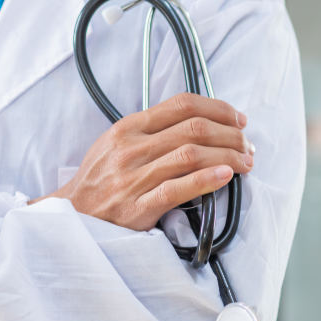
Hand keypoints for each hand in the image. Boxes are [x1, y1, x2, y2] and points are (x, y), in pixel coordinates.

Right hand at [37, 93, 254, 230]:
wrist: (72, 216)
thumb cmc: (102, 179)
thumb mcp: (118, 144)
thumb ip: (154, 130)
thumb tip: (202, 121)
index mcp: (129, 127)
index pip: (182, 105)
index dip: (218, 108)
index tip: (239, 119)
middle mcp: (131, 148)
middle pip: (194, 129)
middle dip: (231, 135)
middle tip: (248, 146)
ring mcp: (133, 178)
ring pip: (192, 155)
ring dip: (228, 157)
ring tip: (246, 163)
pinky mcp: (138, 207)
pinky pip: (178, 189)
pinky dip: (207, 179)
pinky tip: (226, 176)